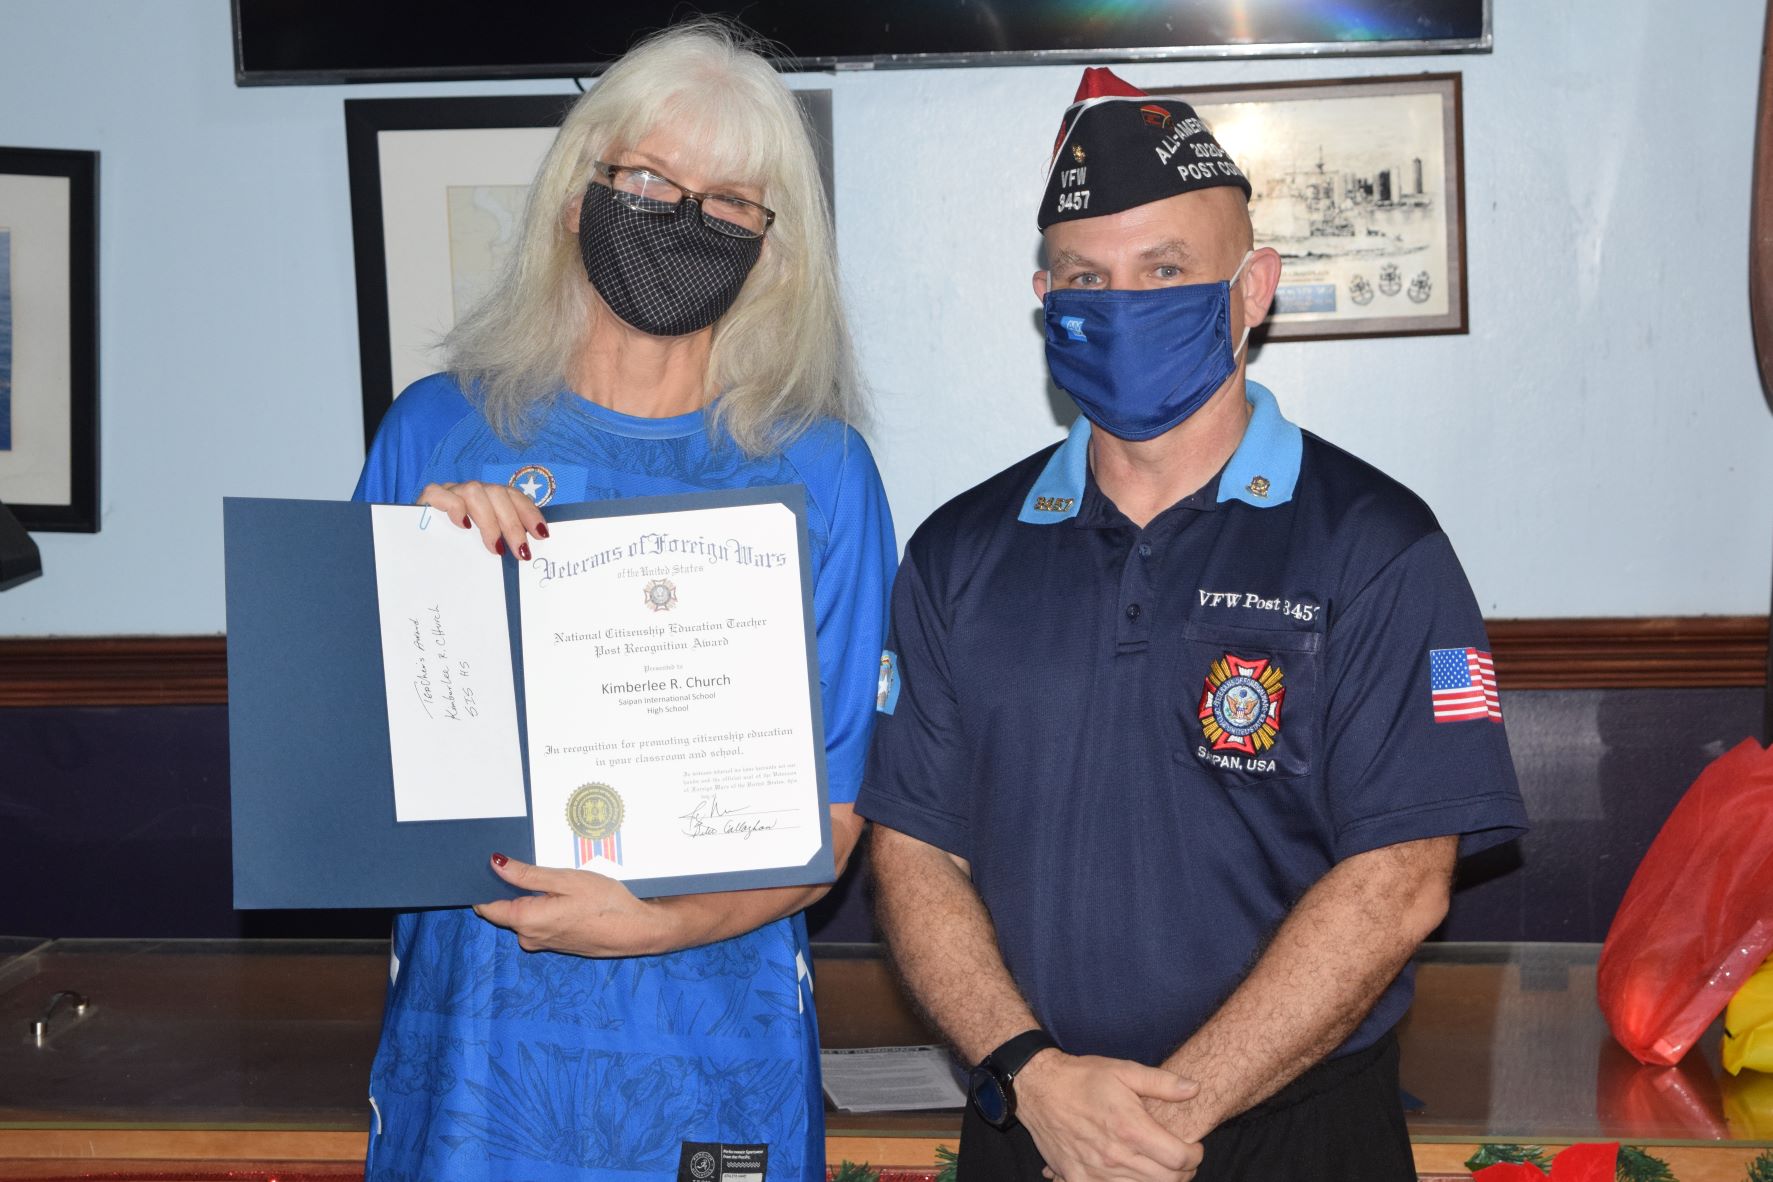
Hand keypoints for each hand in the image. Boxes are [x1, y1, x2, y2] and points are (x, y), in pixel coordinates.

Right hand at [416, 480, 547, 559]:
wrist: (416, 554)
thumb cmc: (455, 553)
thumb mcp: (482, 547)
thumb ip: (502, 542)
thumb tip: (528, 554)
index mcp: (487, 499)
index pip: (513, 496)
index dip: (529, 512)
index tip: (541, 534)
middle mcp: (470, 491)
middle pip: (498, 493)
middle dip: (513, 524)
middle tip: (520, 552)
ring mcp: (449, 492)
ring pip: (474, 491)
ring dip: (489, 521)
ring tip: (495, 548)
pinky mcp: (426, 499)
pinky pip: (440, 493)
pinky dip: (454, 508)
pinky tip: (463, 526)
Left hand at [473, 854, 678, 956]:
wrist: (636, 930)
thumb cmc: (605, 903)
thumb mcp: (566, 880)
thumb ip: (527, 875)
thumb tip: (495, 865)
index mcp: (526, 920)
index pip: (487, 907)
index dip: (483, 886)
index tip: (483, 867)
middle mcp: (529, 937)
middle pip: (505, 910)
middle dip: (510, 888)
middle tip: (527, 863)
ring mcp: (542, 943)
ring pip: (523, 916)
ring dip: (531, 898)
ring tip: (554, 879)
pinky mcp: (555, 944)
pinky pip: (538, 923)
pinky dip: (544, 908)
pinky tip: (564, 897)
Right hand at [1014, 1050, 1203, 1181]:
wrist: (1039, 1088)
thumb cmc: (1083, 1078)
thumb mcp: (1124, 1071)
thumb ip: (1163, 1083)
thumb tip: (1194, 1089)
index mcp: (1131, 1128)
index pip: (1179, 1158)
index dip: (1195, 1155)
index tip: (1193, 1147)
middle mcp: (1116, 1156)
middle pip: (1167, 1180)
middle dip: (1182, 1172)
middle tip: (1180, 1158)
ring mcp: (1096, 1172)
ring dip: (1157, 1181)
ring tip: (1157, 1165)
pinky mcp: (1078, 1179)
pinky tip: (1129, 1174)